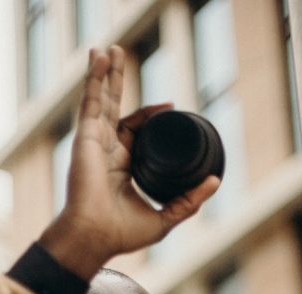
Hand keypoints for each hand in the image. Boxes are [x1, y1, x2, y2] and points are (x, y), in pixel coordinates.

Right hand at [39, 46, 219, 278]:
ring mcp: (94, 142)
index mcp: (120, 166)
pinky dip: (94, 79)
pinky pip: (91, 102)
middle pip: (114, 108)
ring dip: (105, 73)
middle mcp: (105, 151)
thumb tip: (215, 182)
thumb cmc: (122, 234)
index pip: (134, 131)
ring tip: (109, 48)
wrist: (95, 236)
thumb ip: (190, 201)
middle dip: (118, 82)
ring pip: (101, 100)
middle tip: (121, 57)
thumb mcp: (165, 217)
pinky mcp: (86, 137)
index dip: (150, 115)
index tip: (169, 106)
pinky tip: (100, 58)